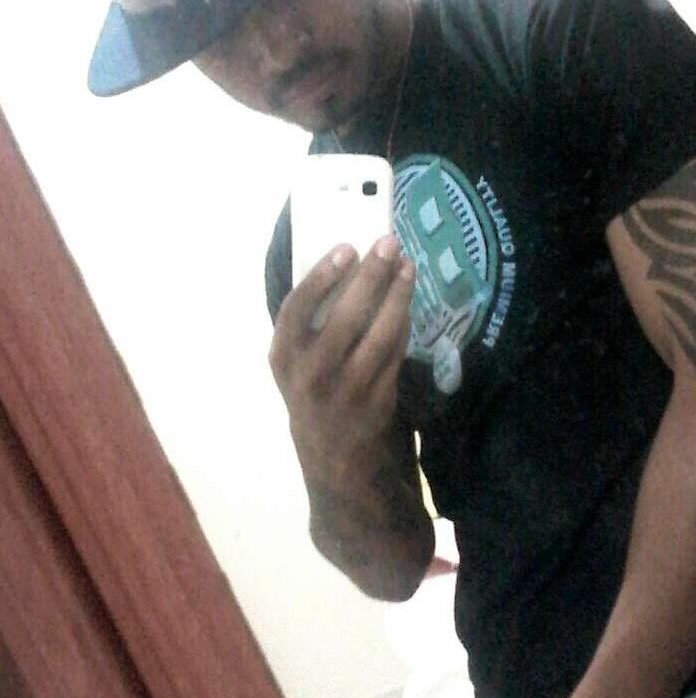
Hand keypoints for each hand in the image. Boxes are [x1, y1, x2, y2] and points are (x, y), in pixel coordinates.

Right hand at [269, 235, 414, 482]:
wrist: (330, 452)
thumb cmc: (312, 388)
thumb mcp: (295, 360)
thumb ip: (308, 323)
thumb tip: (347, 264)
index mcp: (284, 357)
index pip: (297, 309)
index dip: (322, 276)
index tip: (346, 248)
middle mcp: (311, 374)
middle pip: (346, 317)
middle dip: (371, 276)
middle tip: (389, 244)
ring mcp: (346, 390)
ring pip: (378, 335)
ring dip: (397, 296)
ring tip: (408, 268)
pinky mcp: (377, 401)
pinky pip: (394, 355)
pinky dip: (403, 325)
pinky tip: (407, 301)